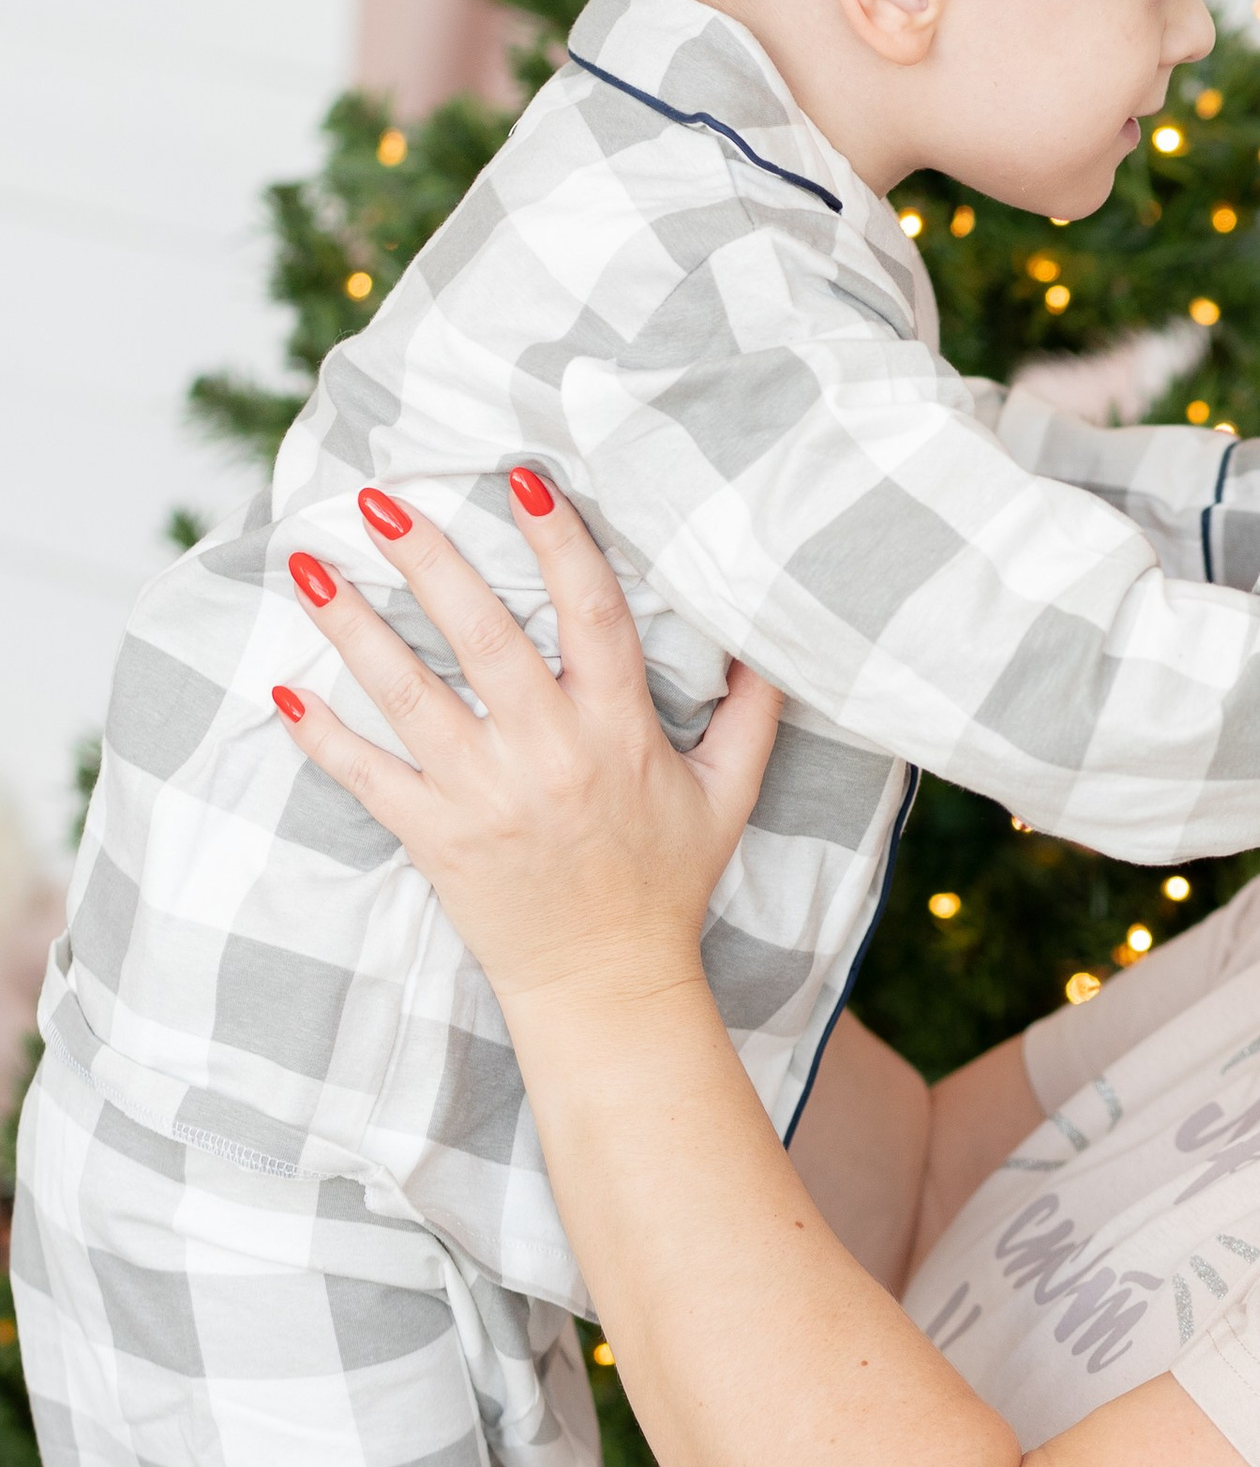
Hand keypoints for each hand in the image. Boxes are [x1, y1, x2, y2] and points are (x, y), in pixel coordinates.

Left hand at [272, 476, 783, 1016]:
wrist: (608, 986)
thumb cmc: (666, 884)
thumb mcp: (728, 796)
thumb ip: (751, 715)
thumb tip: (769, 641)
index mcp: (619, 734)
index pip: (592, 618)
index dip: (560, 545)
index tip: (522, 480)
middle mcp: (549, 756)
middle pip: (483, 638)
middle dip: (428, 561)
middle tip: (376, 498)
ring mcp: (485, 798)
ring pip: (410, 695)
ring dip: (354, 628)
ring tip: (309, 566)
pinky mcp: (436, 839)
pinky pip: (370, 777)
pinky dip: (323, 735)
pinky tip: (283, 689)